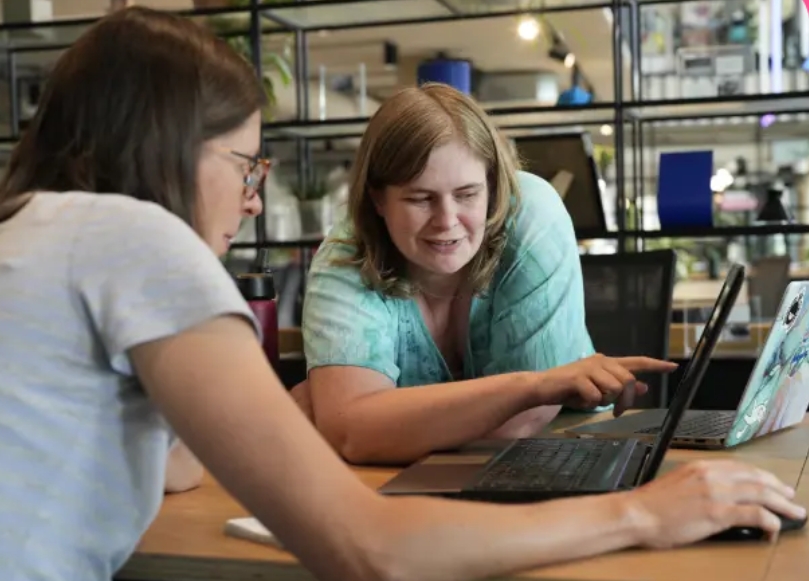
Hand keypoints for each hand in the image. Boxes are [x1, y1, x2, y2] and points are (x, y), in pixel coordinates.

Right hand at [537, 354, 676, 411]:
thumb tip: (644, 387)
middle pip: (627, 380)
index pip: (636, 362)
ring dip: (604, 401)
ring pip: (614, 388)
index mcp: (607, 362)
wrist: (542, 387)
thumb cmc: (570, 389)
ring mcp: (589, 367)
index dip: (655, 365)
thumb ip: (619, 387)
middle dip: (625, 400)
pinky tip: (579, 400)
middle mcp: (600, 361)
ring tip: (591, 400)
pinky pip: (596, 396)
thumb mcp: (598, 390)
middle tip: (615, 413)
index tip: (672, 367)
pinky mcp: (578, 376)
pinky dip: (590, 404)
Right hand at [623, 460, 806, 547]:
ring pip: (760, 494)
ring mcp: (715, 493)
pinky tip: (773, 528)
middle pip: (756, 478)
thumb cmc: (651, 505)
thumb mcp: (678, 485)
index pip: (741, 467)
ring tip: (793, 512)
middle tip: (791, 498)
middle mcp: (710, 475)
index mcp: (700, 467)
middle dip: (778, 489)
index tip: (773, 484)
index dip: (762, 476)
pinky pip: (754, 514)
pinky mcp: (717, 513)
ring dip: (782, 504)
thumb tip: (719, 497)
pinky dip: (769, 521)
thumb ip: (700, 486)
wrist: (636, 514)